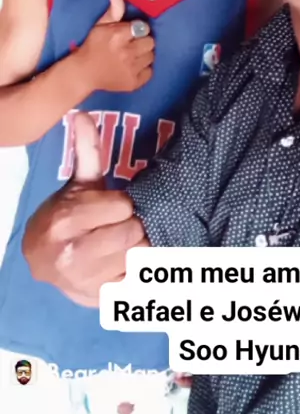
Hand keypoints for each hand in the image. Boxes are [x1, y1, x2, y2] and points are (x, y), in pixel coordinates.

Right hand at [22, 112, 148, 306]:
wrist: (45, 259)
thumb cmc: (66, 216)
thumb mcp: (77, 184)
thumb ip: (86, 150)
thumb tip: (82, 113)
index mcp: (66, 221)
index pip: (121, 208)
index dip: (124, 204)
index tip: (119, 205)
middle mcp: (73, 255)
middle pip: (132, 234)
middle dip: (133, 225)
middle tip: (126, 223)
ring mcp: (86, 282)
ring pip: (138, 259)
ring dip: (140, 248)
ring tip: (129, 241)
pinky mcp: (100, 300)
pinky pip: (139, 282)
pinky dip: (141, 271)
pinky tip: (131, 262)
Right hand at [75, 0, 154, 92]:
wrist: (84, 73)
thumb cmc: (93, 46)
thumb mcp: (100, 26)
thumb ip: (113, 11)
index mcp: (118, 36)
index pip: (143, 28)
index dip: (137, 30)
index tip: (130, 34)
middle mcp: (126, 52)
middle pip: (150, 42)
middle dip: (142, 42)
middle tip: (132, 45)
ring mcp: (131, 69)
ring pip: (151, 56)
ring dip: (143, 55)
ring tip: (132, 56)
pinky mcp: (133, 83)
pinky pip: (150, 72)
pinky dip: (144, 69)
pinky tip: (133, 67)